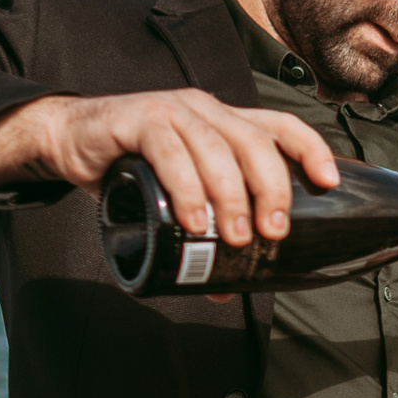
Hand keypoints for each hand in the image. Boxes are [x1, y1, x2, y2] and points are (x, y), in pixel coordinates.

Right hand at [0, 90, 341, 246]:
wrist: (67, 139)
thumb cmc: (131, 167)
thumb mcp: (175, 192)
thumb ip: (202, 231)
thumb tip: (225, 287)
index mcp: (224, 122)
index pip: (280, 125)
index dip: (310, 149)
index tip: (329, 182)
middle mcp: (205, 110)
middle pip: (255, 141)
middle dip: (272, 187)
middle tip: (273, 231)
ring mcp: (172, 111)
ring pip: (216, 147)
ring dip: (230, 196)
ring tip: (235, 236)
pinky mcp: (137, 120)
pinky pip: (169, 150)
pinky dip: (185, 187)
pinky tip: (192, 220)